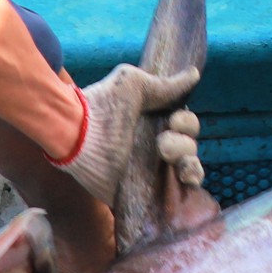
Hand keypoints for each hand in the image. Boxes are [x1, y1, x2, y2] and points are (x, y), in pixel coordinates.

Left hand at [49, 64, 203, 204]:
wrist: (77, 134)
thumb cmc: (102, 106)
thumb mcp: (133, 85)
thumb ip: (164, 85)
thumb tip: (194, 74)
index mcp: (154, 123)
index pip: (187, 126)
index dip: (186, 123)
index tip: (173, 121)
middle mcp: (155, 148)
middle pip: (190, 148)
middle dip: (185, 144)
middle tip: (162, 144)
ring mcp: (150, 173)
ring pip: (188, 171)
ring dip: (190, 165)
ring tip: (170, 160)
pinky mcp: (142, 194)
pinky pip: (175, 197)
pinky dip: (188, 189)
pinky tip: (184, 180)